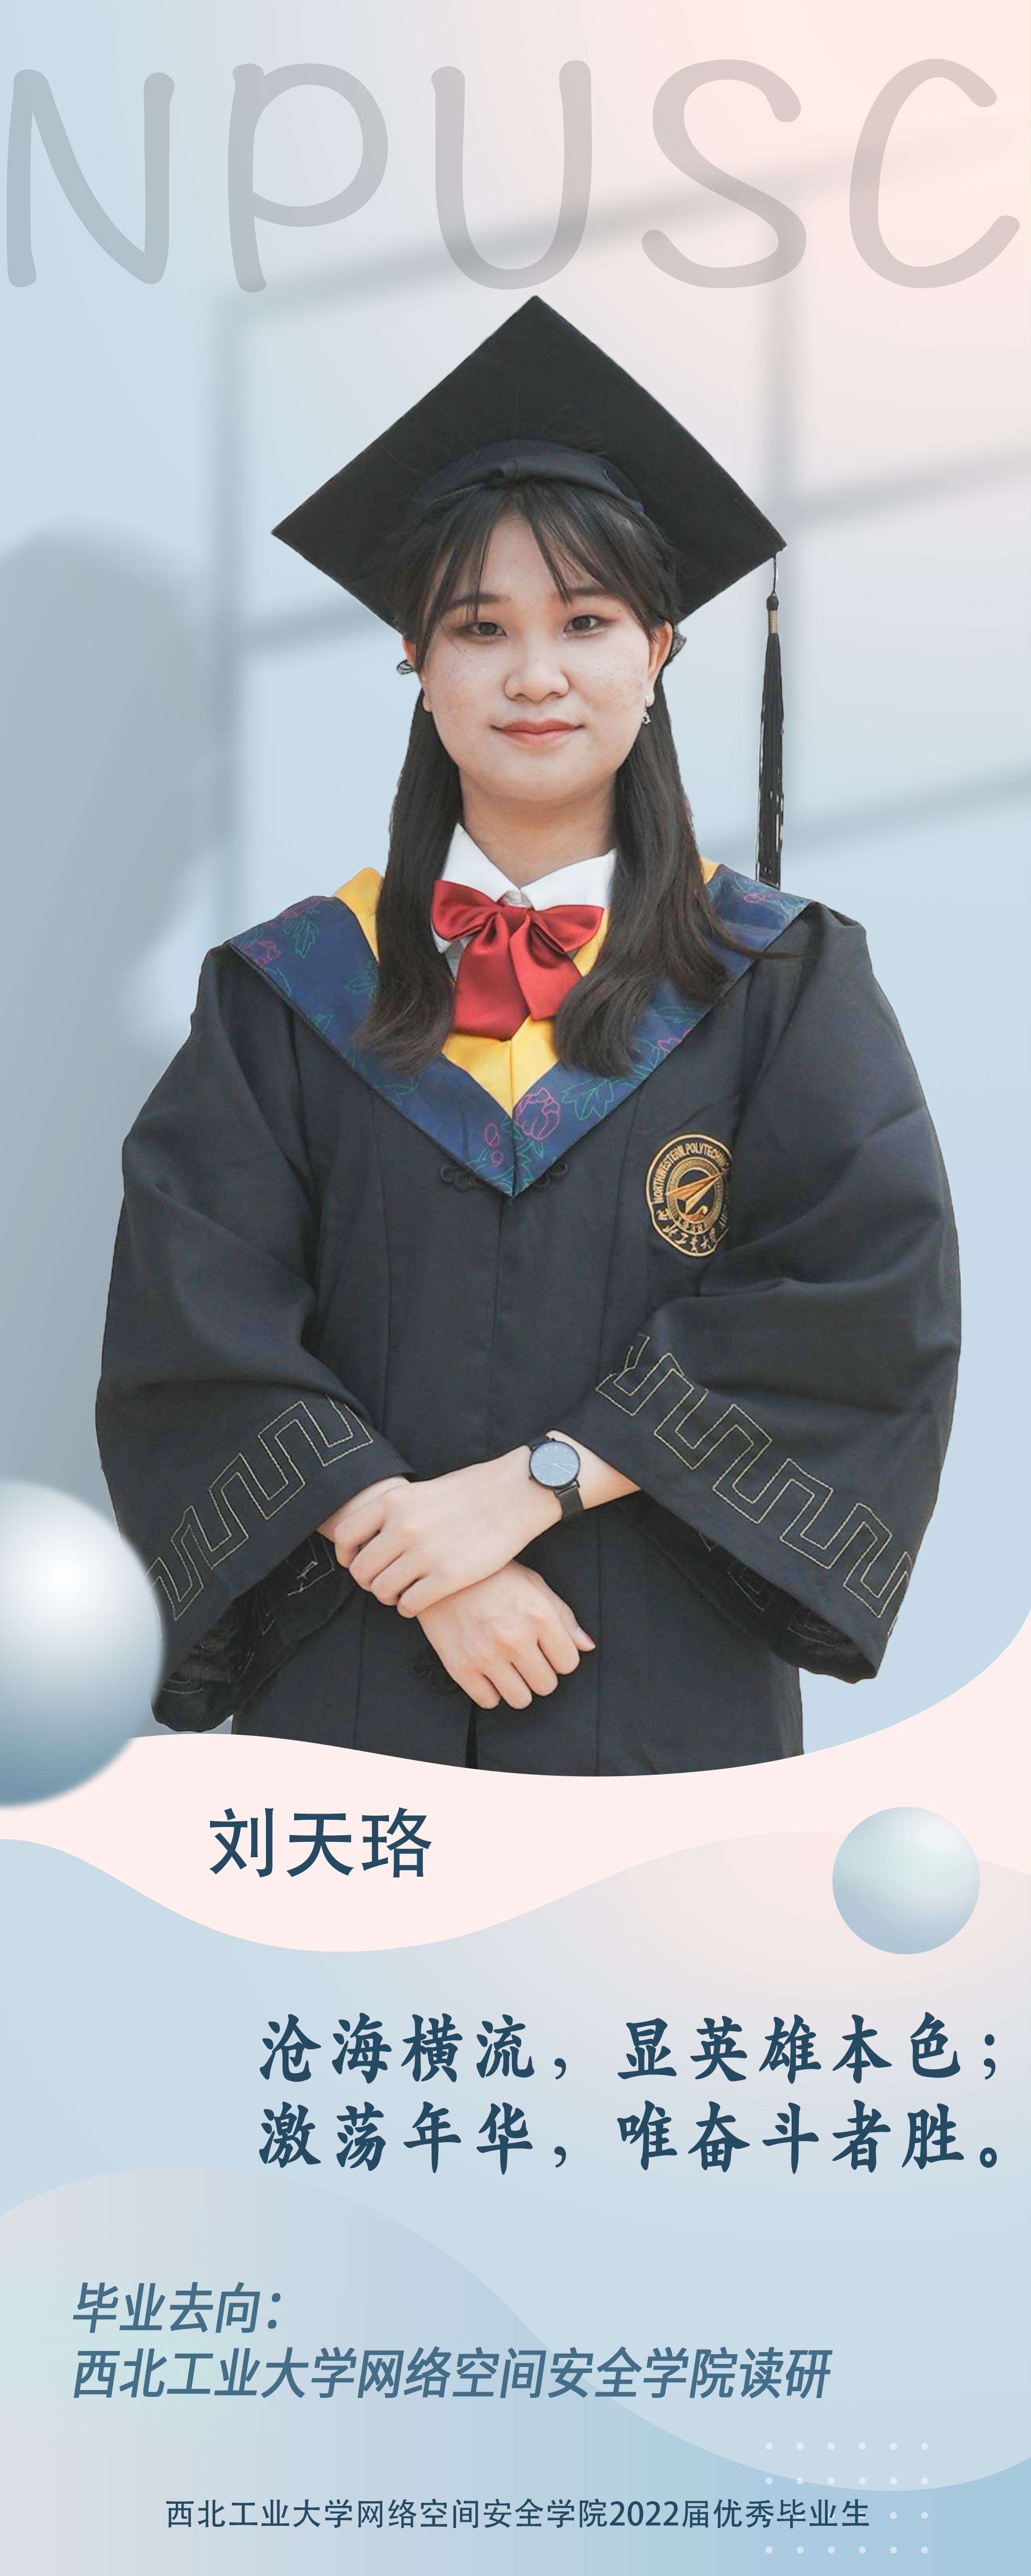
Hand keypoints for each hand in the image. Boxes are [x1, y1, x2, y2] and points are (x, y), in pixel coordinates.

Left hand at [319, 1451, 557, 1615]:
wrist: (515, 1494)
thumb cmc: (470, 1492)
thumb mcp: (422, 1491)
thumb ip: (394, 1513)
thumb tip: (369, 1539)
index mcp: (393, 1502)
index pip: (345, 1536)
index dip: (347, 1555)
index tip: (357, 1562)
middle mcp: (403, 1526)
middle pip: (362, 1570)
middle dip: (369, 1581)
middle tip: (384, 1583)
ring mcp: (425, 1553)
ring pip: (383, 1591)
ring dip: (389, 1597)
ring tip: (402, 1593)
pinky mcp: (448, 1576)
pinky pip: (409, 1604)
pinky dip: (409, 1608)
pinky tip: (419, 1601)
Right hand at [417, 1565, 594, 1710]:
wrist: (440, 1574)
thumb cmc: (491, 1576)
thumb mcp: (533, 1585)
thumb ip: (563, 1616)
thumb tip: (586, 1646)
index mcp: (538, 1615)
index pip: (568, 1663)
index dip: (560, 1657)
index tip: (547, 1649)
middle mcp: (514, 1637)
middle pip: (546, 1685)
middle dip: (540, 1673)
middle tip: (526, 1657)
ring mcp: (486, 1654)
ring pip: (521, 1699)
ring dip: (518, 1686)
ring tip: (508, 1666)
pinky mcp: (460, 1667)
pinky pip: (488, 1701)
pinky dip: (491, 1691)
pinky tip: (487, 1671)